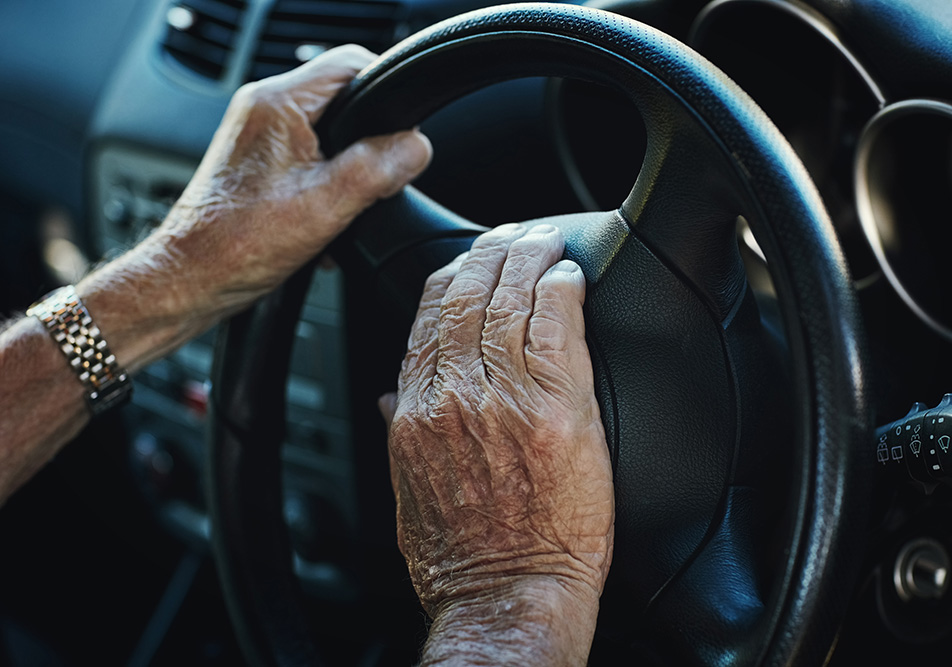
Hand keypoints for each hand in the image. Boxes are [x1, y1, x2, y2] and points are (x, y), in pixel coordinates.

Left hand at [78, 45, 431, 368]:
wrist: (191, 279)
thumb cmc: (237, 245)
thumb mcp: (327, 206)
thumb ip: (378, 168)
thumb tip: (417, 146)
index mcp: (277, 103)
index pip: (353, 64)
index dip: (388, 97)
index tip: (399, 139)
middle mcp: (263, 109)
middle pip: (345, 100)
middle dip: (370, 142)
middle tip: (370, 182)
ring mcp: (260, 136)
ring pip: (331, 133)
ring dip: (348, 170)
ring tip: (341, 205)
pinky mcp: (259, 162)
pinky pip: (312, 157)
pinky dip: (328, 185)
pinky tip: (325, 219)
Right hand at [381, 223, 613, 664]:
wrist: (506, 598)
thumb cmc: (460, 558)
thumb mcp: (407, 491)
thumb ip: (402, 430)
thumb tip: (394, 396)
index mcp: (416, 411)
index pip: (428, 317)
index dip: (452, 275)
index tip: (470, 260)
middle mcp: (454, 396)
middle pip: (468, 295)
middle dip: (492, 252)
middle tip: (513, 234)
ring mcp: (504, 400)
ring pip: (511, 302)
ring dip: (530, 259)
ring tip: (545, 240)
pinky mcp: (557, 412)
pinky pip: (557, 328)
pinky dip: (561, 292)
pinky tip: (568, 276)